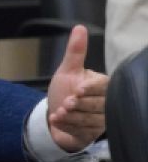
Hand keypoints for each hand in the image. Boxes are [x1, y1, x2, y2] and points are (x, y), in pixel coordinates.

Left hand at [46, 25, 108, 151]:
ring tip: (59, 112)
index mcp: (102, 85)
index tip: (78, 89)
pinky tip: (56, 120)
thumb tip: (80, 28)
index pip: (103, 87)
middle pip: (99, 105)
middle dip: (80, 105)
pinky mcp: (92, 134)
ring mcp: (101, 120)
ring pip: (91, 120)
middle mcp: (106, 103)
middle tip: (67, 102)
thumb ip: (75, 52)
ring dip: (73, 117)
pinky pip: (83, 131)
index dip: (91, 89)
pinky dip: (68, 126)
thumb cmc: (65, 90)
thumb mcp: (68, 70)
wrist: (56, 114)